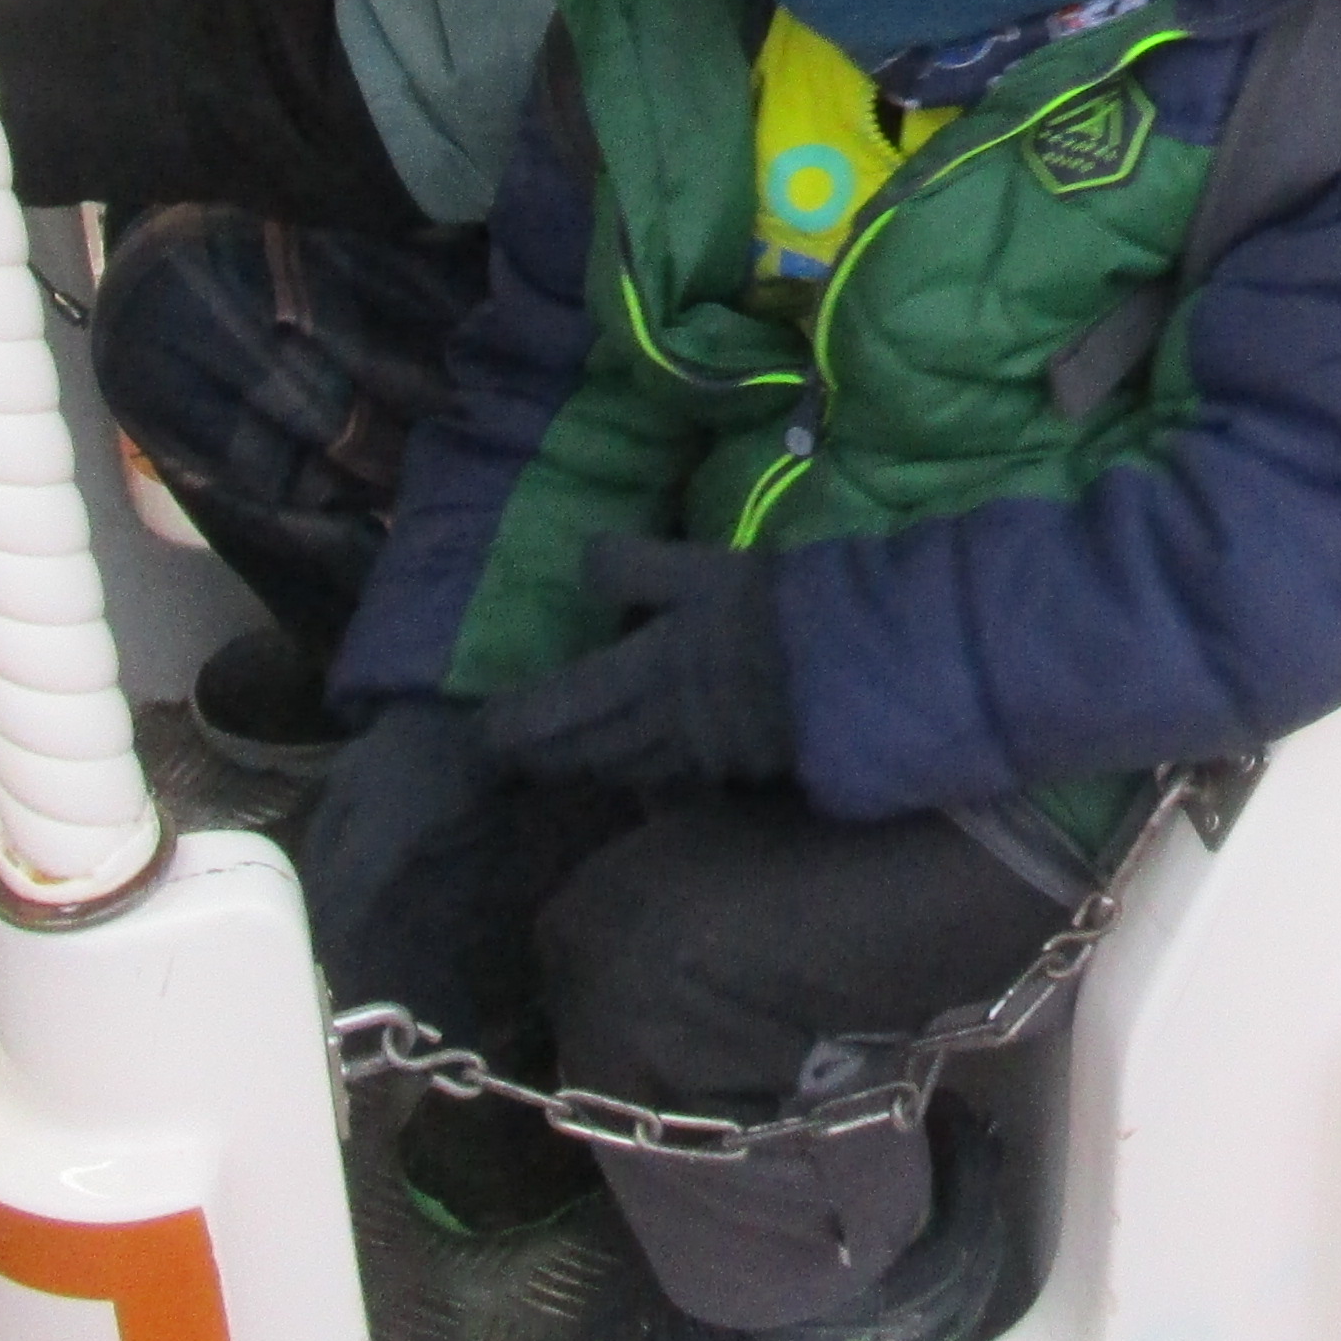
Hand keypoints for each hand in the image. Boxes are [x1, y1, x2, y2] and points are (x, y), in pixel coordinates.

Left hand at [478, 535, 795, 789]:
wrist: (858, 667)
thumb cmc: (774, 610)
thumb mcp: (702, 567)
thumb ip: (635, 566)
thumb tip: (583, 562)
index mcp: (645, 672)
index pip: (564, 703)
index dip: (520, 720)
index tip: (483, 730)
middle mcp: (660, 724)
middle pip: (589, 749)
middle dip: (544, 757)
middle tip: (509, 759)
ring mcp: (700, 753)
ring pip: (627, 769)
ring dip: (587, 770)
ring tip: (564, 765)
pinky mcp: (737, 767)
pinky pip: (673, 779)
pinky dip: (644, 778)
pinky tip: (643, 772)